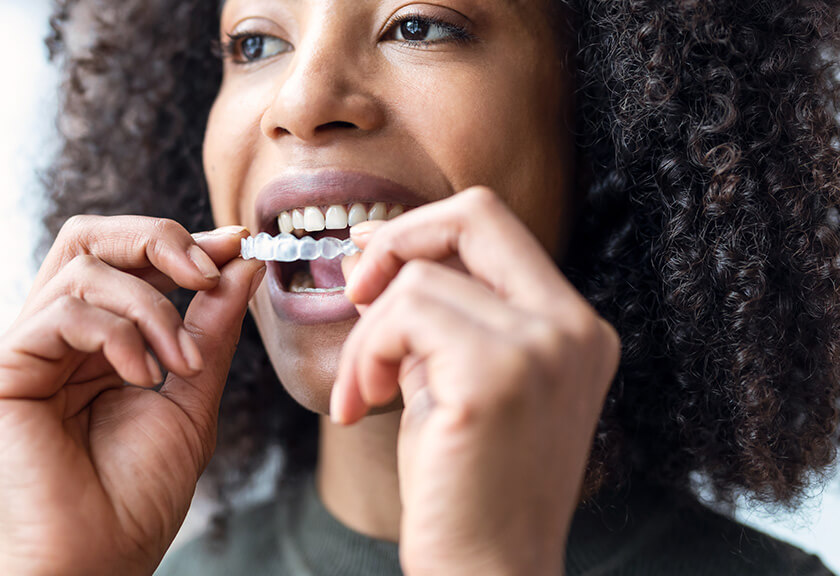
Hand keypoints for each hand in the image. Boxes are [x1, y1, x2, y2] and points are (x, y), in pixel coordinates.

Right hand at [0, 216, 264, 575]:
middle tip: (205, 271)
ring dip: (152, 308)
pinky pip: (63, 312)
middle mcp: (50, 338)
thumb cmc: (139, 493)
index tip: (235, 244)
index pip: (122, 261)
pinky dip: (118, 335)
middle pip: (88, 239)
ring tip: (181, 363)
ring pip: (83, 269)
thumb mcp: (192, 393)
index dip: (177, 243)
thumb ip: (210, 327)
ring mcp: (19, 352)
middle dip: (155, 240)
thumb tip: (240, 262)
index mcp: (91, 342)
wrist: (100, 559)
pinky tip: (142, 378)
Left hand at [331, 188, 620, 575]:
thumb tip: (375, 254)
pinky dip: (365, 354)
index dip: (424, 229)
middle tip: (354, 289)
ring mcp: (543, 349)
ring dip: (365, 334)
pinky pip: (402, 317)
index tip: (372, 263)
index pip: (496, 225)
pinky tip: (361, 403)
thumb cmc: (465, 486)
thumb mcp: (458, 381)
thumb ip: (437, 316)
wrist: (488, 571)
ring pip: (418, 279)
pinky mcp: (497, 376)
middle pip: (475, 213)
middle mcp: (572, 328)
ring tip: (362, 391)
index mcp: (573, 326)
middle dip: (397, 238)